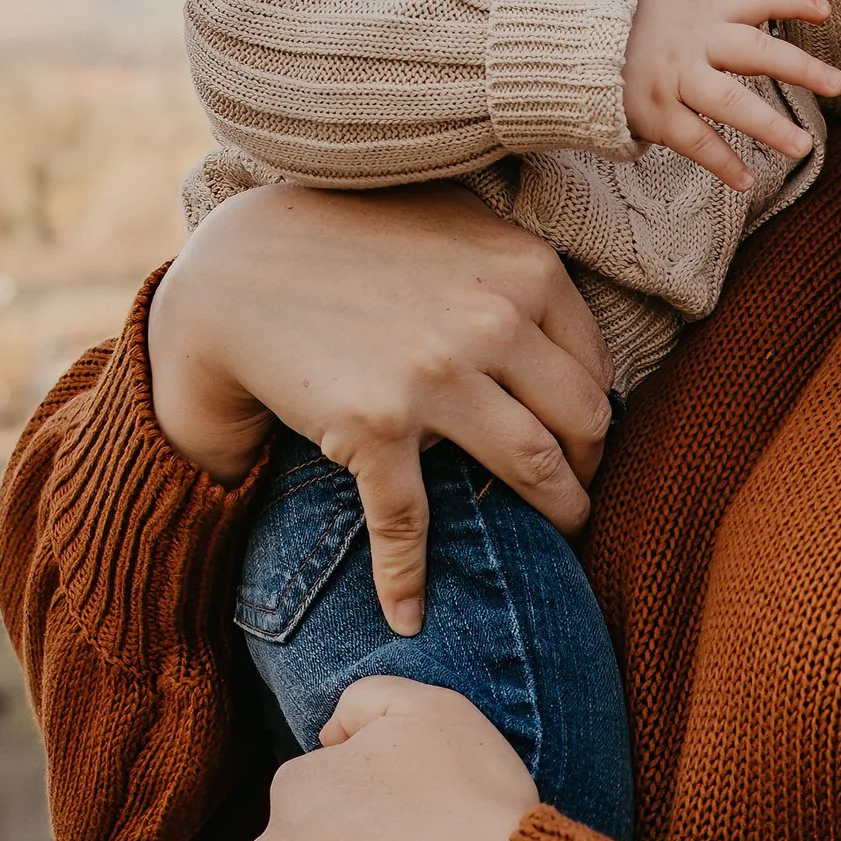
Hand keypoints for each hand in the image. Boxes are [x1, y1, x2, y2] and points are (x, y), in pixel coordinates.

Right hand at [145, 183, 612, 633]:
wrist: (244, 269)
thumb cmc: (358, 238)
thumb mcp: (457, 225)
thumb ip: (520, 268)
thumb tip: (574, 332)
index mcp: (526, 271)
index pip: (594, 366)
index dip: (595, 415)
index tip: (585, 443)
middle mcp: (493, 321)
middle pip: (581, 421)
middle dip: (589, 470)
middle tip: (579, 495)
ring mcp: (435, 376)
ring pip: (531, 469)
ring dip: (558, 515)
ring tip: (557, 541)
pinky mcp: (374, 426)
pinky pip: (409, 521)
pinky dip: (407, 579)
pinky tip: (409, 615)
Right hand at [621, 0, 840, 192]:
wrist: (562, 45)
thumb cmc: (624, 31)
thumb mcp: (666, 8)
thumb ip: (706, 20)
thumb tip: (747, 28)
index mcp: (699, 12)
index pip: (753, 0)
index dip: (790, 3)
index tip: (826, 11)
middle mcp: (692, 43)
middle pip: (754, 51)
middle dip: (799, 66)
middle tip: (838, 83)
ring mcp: (673, 79)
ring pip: (730, 102)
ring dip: (769, 126)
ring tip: (803, 147)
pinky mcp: (653, 112)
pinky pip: (695, 140)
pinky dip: (721, 162)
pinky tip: (746, 182)